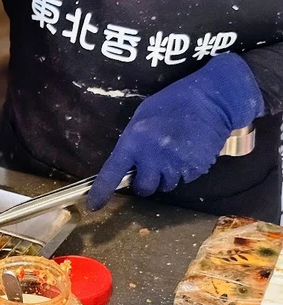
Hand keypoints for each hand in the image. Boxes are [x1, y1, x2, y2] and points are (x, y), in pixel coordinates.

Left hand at [87, 53, 264, 210]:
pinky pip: (184, 179)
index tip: (94, 206)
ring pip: (165, 185)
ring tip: (174, 152)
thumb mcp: (141, 119)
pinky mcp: (196, 168)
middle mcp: (153, 155)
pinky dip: (185, 171)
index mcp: (134, 140)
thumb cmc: (171, 104)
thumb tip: (126, 167)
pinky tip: (188, 151)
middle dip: (146, 181)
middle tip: (154, 163)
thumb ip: (131, 144)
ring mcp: (176, 163)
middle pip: (144, 188)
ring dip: (167, 176)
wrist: (212, 98)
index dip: (102, 192)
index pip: (112, 172)